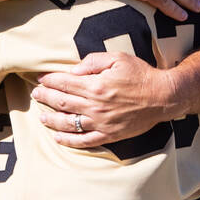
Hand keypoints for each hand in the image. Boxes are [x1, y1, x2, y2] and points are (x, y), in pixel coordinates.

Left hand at [31, 52, 175, 147]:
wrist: (163, 97)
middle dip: (45, 97)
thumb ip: (93, 61)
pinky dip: (68, 140)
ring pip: (68, 123)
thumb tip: (73, 70)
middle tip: (36, 94)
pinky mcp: (109, 135)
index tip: (40, 79)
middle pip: (62, 102)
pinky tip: (57, 137)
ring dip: (51, 119)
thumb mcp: (118, 58)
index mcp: (95, 85)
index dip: (49, 80)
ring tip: (41, 116)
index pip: (64, 83)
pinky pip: (84, 141)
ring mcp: (101, 123)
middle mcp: (95, 106)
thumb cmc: (141, 74)